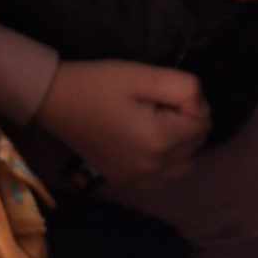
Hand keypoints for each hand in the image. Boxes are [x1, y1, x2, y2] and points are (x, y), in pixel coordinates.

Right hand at [35, 59, 208, 186]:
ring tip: (157, 122)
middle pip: (197, 143)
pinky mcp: (128, 182)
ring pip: (185, 164)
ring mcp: (140, 179)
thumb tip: (199, 103)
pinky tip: (147, 143)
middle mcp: (154, 166)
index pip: (202, 121)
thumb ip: (183, 87)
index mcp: (159, 139)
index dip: (190, 102)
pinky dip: (165, 161)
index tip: (163, 91)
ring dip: (181, 143)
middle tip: (158, 103)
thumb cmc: (97, 85)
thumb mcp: (141, 75)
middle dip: (187, 121)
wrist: (55, 102)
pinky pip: (164, 176)